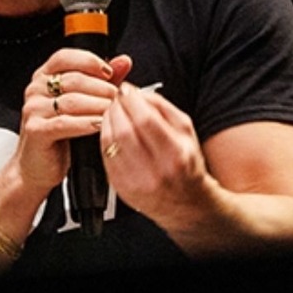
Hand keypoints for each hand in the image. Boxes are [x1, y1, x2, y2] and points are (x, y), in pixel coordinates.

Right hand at [4, 50, 133, 193]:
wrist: (37, 166)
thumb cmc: (60, 135)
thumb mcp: (82, 103)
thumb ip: (101, 81)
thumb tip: (124, 61)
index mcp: (44, 77)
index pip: (65, 57)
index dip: (89, 61)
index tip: (109, 72)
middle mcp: (35, 90)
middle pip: (74, 79)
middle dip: (102, 88)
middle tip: (119, 98)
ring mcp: (33, 109)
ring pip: (72, 101)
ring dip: (98, 106)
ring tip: (114, 113)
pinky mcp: (35, 130)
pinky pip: (65, 123)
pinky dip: (86, 124)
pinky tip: (100, 126)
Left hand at [99, 82, 212, 225]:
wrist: (185, 203)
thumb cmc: (187, 165)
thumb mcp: (187, 132)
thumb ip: (164, 107)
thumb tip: (138, 92)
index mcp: (175, 154)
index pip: (145, 120)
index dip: (131, 100)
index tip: (127, 90)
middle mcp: (155, 171)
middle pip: (124, 130)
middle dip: (116, 108)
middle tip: (117, 99)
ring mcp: (135, 181)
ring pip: (110, 142)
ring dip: (107, 120)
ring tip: (113, 112)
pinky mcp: (120, 187)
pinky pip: (105, 156)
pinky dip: (105, 137)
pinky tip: (111, 129)